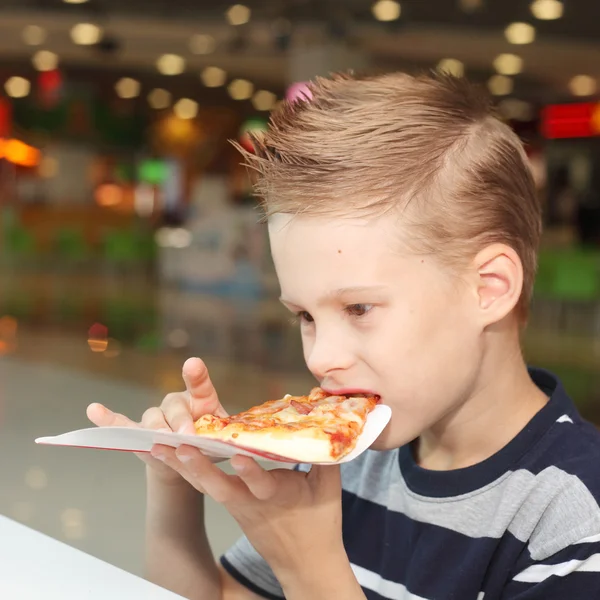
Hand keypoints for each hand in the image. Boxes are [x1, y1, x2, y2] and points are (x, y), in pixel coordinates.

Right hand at [86, 357, 227, 484]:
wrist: (190, 459)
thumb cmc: (210, 444)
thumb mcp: (223, 441)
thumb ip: (220, 438)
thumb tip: (224, 442)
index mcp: (202, 399)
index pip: (200, 384)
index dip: (196, 374)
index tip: (192, 364)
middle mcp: (177, 402)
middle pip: (175, 408)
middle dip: (181, 422)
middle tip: (187, 435)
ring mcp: (156, 416)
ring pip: (153, 418)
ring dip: (157, 429)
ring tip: (161, 439)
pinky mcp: (138, 432)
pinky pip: (122, 424)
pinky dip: (108, 419)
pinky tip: (94, 409)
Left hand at [151, 445, 346, 580]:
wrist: (305, 563)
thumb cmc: (320, 522)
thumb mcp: (329, 489)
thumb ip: (326, 457)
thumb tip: (330, 424)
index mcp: (279, 497)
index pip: (262, 485)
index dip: (250, 472)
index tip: (237, 456)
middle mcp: (252, 503)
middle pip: (221, 487)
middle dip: (199, 467)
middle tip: (177, 448)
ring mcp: (238, 507)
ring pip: (207, 487)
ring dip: (183, 467)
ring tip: (158, 448)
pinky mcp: (231, 507)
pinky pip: (206, 488)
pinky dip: (188, 472)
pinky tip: (171, 457)